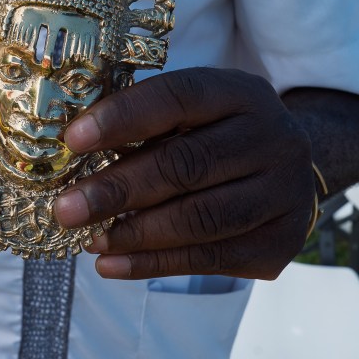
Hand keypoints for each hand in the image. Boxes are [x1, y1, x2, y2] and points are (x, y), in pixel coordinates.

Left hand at [55, 68, 315, 280]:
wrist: (291, 168)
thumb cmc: (217, 133)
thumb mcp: (194, 112)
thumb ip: (145, 124)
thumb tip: (72, 153)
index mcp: (239, 93)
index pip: (178, 98)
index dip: (122, 118)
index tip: (73, 140)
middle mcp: (272, 138)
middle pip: (186, 165)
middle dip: (118, 189)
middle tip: (67, 207)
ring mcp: (284, 192)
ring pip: (200, 219)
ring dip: (134, 233)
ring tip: (89, 239)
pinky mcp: (281, 242)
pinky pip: (210, 259)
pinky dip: (153, 264)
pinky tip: (112, 264)